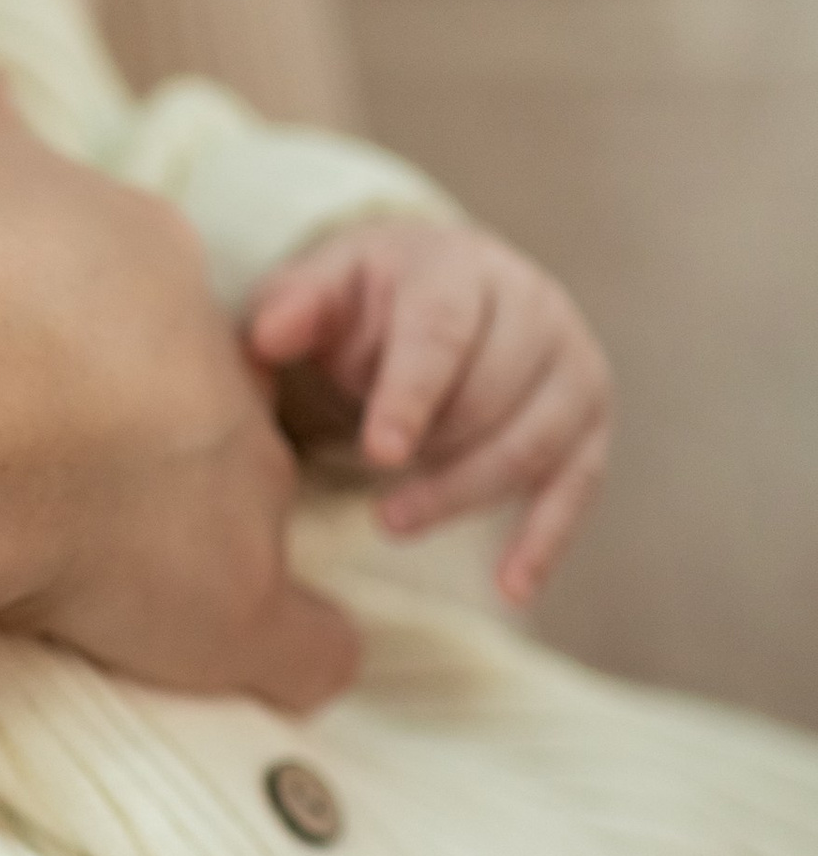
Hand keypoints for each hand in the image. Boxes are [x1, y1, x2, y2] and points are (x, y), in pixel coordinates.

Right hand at [0, 78, 355, 711]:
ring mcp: (232, 490)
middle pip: (205, 413)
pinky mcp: (234, 607)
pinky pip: (302, 646)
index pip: (142, 315)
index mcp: (143, 266)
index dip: (87, 356)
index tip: (25, 388)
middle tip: (51, 488)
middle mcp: (209, 373)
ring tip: (106, 584)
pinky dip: (291, 656)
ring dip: (195, 545)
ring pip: (245, 518)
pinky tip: (257, 661)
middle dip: (149, 448)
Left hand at [247, 219, 611, 604]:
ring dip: (468, 496)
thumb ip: (293, 306)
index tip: (380, 453)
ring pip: (535, 443)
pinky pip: (579, 484)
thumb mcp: (322, 286)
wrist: (439, 287)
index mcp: (460, 268)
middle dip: (436, 456)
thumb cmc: (367, 298)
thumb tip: (268, 336)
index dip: (411, 396)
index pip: (441, 334)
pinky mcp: (588, 419)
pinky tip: (511, 587)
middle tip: (375, 507)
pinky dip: (547, 538)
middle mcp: (533, 306)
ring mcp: (570, 362)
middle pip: (494, 394)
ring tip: (395, 525)